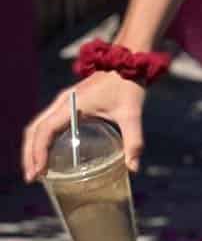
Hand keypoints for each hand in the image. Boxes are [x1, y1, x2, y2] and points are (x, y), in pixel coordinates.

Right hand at [22, 71, 146, 183]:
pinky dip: (42, 140)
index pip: (46, 130)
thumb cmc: (128, 86)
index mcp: (72, 105)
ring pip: (38, 126)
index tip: (39, 171)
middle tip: (32, 178)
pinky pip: (48, 123)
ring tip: (35, 171)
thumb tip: (133, 169)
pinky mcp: (69, 104)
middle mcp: (62, 103)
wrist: (128, 63)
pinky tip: (47, 155)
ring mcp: (64, 103)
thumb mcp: (131, 115)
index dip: (39, 151)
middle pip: (35, 130)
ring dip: (32, 147)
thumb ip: (133, 141)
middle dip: (30, 154)